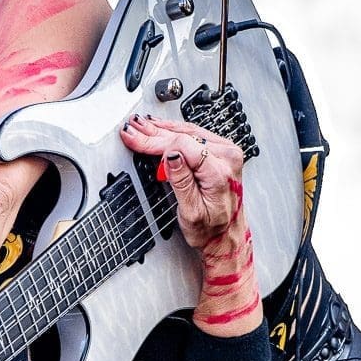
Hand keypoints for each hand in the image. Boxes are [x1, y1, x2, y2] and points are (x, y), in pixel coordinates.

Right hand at [118, 113, 244, 249]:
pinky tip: (162, 129)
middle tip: (133, 128)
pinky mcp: (222, 152)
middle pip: (184, 135)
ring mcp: (226, 152)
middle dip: (154, 133)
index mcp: (219, 172)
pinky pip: (195, 136)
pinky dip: (175, 133)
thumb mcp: (191, 212)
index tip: (136, 140)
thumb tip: (172, 156)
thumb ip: (181, 182)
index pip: (181, 145)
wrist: (227, 235)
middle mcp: (227, 157)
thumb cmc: (211, 229)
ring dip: (163, 130)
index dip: (155, 142)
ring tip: (142, 126)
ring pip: (189, 132)